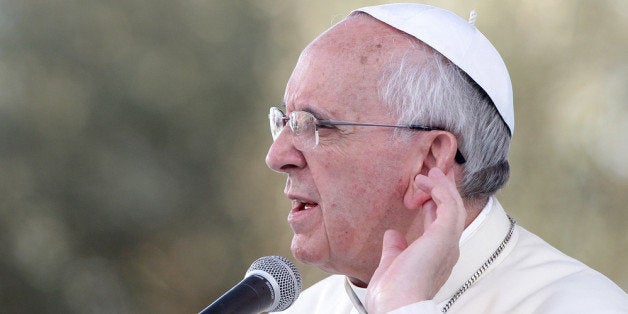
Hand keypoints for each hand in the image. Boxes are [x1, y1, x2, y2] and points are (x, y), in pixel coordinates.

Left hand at [365, 167, 466, 312]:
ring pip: (453, 206)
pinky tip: (429, 179)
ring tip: (429, 172)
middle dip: (444, 190)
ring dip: (442, 186)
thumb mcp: (392, 264)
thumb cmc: (393, 293)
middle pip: (451, 212)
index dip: (435, 204)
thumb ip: (395, 248)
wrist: (397, 305)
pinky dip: (441, 189)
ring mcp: (448, 243)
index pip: (440, 224)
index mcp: (436, 257)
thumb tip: (393, 234)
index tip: (425, 189)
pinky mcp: (444, 236)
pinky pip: (448, 205)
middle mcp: (447, 250)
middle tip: (435, 173)